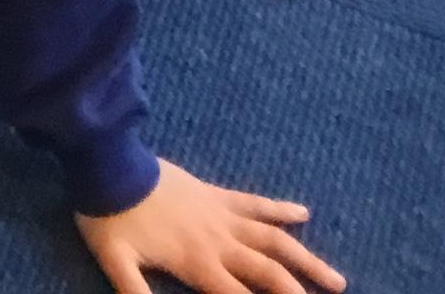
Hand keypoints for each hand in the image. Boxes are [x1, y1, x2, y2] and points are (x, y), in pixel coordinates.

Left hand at [78, 160, 341, 293]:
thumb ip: (134, 293)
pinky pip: (255, 202)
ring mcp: (222, 216)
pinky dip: (280, 208)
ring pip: (276, 241)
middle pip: (270, 275)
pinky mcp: (216, 194)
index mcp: (198, 264)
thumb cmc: (108, 217)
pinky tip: (303, 211)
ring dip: (308, 260)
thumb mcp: (116, 263)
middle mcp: (220, 243)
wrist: (107, 164)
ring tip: (337, 281)